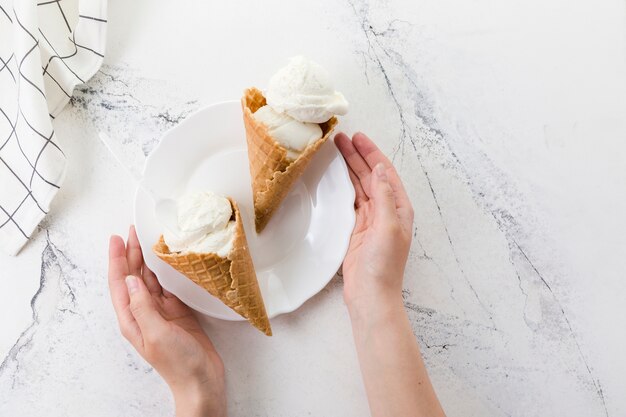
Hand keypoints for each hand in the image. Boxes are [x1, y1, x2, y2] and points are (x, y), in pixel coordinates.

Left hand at [108, 226, 225, 416]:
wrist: (200, 380)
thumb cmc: (178, 363)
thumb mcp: (157, 334)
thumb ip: (143, 306)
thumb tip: (132, 279)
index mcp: (132, 319)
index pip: (120, 283)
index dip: (117, 260)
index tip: (117, 238)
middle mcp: (143, 312)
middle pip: (132, 277)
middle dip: (130, 253)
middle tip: (132, 230)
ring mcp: (160, 312)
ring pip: (149, 279)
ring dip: (146, 260)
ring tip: (145, 239)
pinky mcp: (177, 312)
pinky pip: (167, 286)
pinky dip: (165, 271)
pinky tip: (165, 261)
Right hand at [335, 132, 413, 313]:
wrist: (371, 295)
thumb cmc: (384, 265)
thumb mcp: (388, 227)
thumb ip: (385, 196)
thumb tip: (379, 168)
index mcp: (399, 208)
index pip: (385, 172)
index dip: (372, 153)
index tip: (358, 137)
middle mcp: (386, 211)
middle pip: (371, 176)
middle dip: (357, 156)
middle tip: (340, 138)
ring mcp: (371, 220)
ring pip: (359, 186)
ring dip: (349, 168)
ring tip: (335, 151)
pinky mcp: (356, 230)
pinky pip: (350, 201)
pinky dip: (342, 187)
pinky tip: (334, 177)